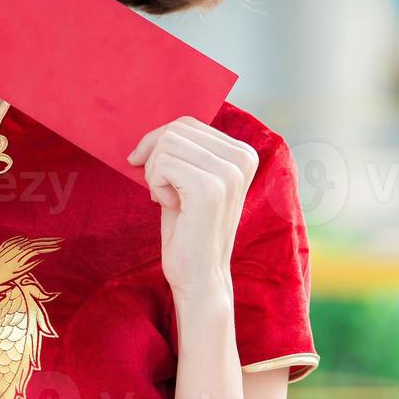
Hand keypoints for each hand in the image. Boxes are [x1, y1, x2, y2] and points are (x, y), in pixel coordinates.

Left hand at [126, 116, 259, 305]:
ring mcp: (230, 173)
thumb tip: (155, 127)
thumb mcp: (189, 179)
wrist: (199, 275)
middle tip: (160, 188)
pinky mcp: (211, 189)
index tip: (154, 170)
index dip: (158, 142)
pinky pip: (162, 164)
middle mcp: (243, 158)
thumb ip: (184, 150)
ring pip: (167, 144)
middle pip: (176, 129)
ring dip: (154, 172)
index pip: (186, 123)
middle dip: (154, 156)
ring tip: (168, 198)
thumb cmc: (188, 227)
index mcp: (243, 153)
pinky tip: (170, 206)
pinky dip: (155, 184)